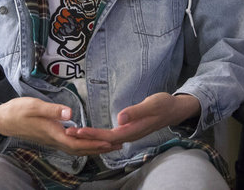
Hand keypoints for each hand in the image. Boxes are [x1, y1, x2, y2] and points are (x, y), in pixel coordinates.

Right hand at [0, 97, 121, 155]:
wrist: (3, 119)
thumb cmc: (18, 111)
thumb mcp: (34, 106)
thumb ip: (52, 110)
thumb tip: (70, 114)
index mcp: (53, 133)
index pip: (79, 143)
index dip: (95, 144)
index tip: (111, 142)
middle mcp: (55, 140)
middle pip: (81, 149)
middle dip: (100, 148)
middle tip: (119, 145)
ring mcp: (53, 140)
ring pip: (77, 149)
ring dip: (94, 148)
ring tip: (110, 145)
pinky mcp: (51, 137)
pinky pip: (72, 145)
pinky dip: (84, 145)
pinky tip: (90, 141)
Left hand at [65, 93, 199, 144]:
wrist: (175, 109)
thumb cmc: (163, 105)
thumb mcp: (152, 104)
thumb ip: (136, 111)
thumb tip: (120, 118)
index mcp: (133, 130)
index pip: (109, 136)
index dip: (93, 135)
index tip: (78, 132)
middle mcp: (130, 135)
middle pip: (105, 140)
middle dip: (86, 137)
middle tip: (68, 133)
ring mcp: (130, 133)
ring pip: (107, 139)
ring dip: (91, 137)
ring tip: (74, 133)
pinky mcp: (130, 129)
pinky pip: (111, 136)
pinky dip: (99, 135)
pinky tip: (91, 133)